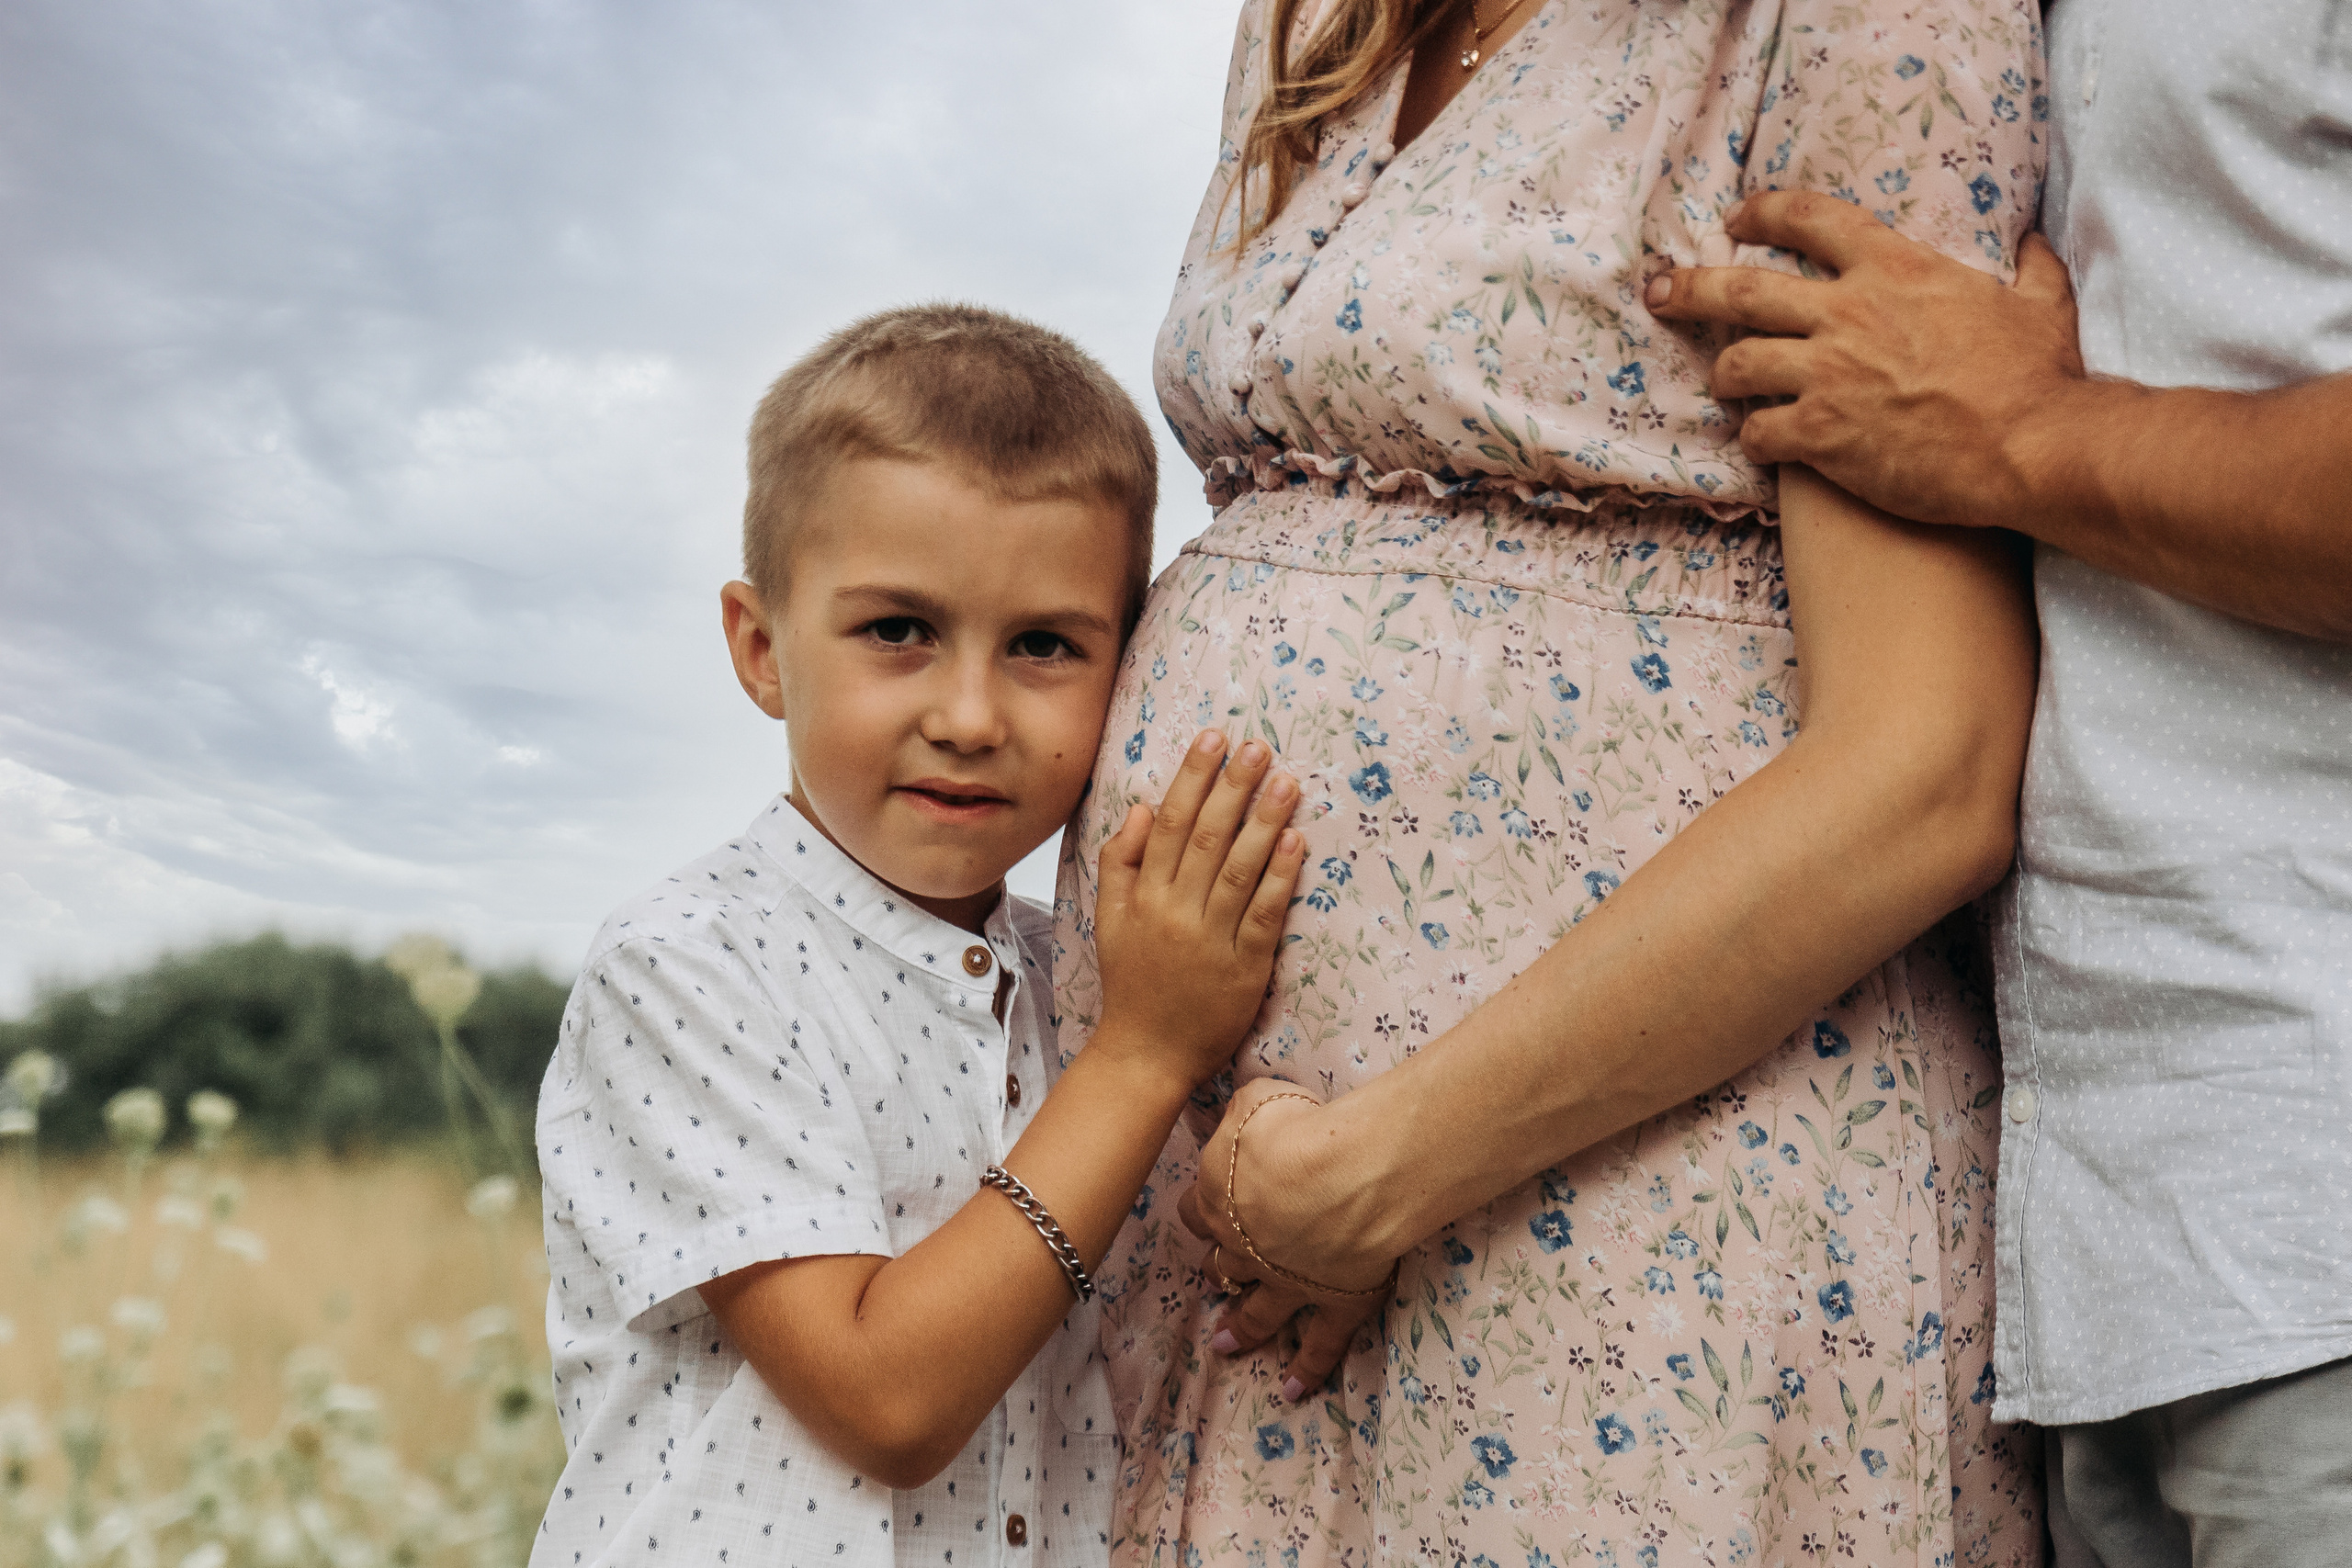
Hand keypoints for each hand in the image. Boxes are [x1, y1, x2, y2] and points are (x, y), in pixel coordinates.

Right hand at [1092, 730, 1304, 1088]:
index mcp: (1144, 895)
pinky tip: (1296, 842)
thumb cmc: (1132, 982)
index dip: (1193, 777)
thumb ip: (1120, 862)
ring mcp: (1211, 939)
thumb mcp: (1108, 919)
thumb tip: (1139, 806)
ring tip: (1286, 782)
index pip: (1169, 822)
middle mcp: (1175, 911)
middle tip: (1257, 746)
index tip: (1214, 737)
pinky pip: (1264, 914)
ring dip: (1264, 822)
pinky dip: (1280, 877)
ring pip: (1238, 869)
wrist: (1146, 1053)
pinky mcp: (1244, 968)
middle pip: (1206, 837)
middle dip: (1233, 786)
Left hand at [1175, 1078, 1394, 1400]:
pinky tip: (1293, 1391)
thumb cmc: (1296, 1126)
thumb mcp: (1254, 1101)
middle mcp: (1243, 1248)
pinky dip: (1308, 1369)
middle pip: (1222, 1262)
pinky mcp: (1333, 1302)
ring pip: (1255, 1310)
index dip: (1200, 1209)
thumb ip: (1241, 1116)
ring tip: (1224, 1344)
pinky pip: (1320, 1344)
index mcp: (1218, 1198)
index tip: (1203, 1209)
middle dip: (1216, 1268)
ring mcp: (1287, 1282)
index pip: (1197, 1208)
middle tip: (1211, 1278)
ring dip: (1239, 1327)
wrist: (1343, 1173)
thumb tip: (1240, 1118)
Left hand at [1645, 190, 2084, 530]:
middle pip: (1742, 289)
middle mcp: (1847, 313)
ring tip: (1723, 384)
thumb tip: (2035, 242)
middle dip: (1690, 289)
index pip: (1809, 220)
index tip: (1735, 220)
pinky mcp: (1821, 435)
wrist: (2031, 446)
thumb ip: (2030, 267)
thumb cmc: (2039, 376)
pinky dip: (1753, 438)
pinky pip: (1759, 432)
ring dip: (1723, 374)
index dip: (1762, 214)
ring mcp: (1827, 375)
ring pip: (1737, 363)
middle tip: (1661, 293)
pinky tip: (1761, 444)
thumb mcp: (2042, 302)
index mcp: (1893, 268)